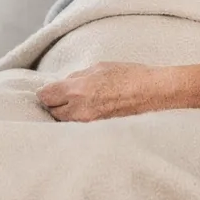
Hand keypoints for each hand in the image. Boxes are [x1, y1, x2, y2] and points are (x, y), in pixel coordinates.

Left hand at [37, 61, 175, 121]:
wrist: (153, 92)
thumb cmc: (130, 75)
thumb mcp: (99, 67)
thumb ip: (78, 76)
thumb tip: (64, 84)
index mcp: (77, 90)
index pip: (46, 96)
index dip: (46, 92)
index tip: (49, 91)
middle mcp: (79, 109)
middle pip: (52, 112)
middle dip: (55, 104)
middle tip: (64, 97)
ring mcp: (89, 123)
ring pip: (65, 122)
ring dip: (66, 114)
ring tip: (77, 105)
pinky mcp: (98, 131)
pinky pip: (80, 127)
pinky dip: (79, 121)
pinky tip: (88, 112)